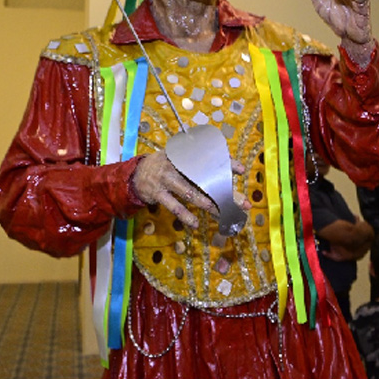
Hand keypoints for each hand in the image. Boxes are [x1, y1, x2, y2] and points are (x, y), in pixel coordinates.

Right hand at [132, 152, 248, 228]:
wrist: (136, 174)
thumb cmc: (166, 167)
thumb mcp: (180, 158)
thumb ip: (200, 161)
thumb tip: (228, 166)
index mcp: (185, 154)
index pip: (209, 156)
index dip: (226, 162)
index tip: (241, 170)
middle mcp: (177, 164)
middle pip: (205, 177)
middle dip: (225, 190)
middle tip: (242, 202)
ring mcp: (167, 178)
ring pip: (190, 192)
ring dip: (207, 204)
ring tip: (221, 213)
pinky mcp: (158, 193)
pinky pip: (174, 206)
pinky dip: (185, 215)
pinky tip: (195, 224)